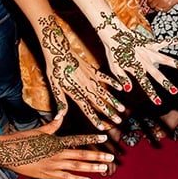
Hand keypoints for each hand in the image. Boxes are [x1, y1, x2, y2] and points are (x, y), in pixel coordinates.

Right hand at [0, 111, 116, 178]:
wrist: (6, 152)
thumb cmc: (22, 140)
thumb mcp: (40, 130)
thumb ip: (54, 124)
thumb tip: (63, 112)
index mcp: (56, 140)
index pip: (78, 139)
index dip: (92, 138)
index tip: (104, 137)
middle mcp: (57, 152)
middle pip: (81, 154)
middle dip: (97, 156)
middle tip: (111, 158)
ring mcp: (53, 164)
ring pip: (76, 166)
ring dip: (91, 167)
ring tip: (104, 168)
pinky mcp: (47, 174)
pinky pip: (66, 177)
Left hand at [39, 15, 125, 129]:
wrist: (59, 51)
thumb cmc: (55, 69)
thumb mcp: (55, 87)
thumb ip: (61, 103)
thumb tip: (60, 117)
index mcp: (76, 93)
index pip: (87, 109)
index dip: (94, 119)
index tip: (101, 127)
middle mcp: (86, 88)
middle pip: (99, 103)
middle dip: (109, 113)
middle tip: (118, 121)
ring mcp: (91, 78)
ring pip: (105, 93)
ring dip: (114, 101)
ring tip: (122, 109)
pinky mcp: (93, 70)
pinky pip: (105, 78)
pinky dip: (113, 83)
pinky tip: (120, 88)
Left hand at [93, 12, 177, 105]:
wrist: (112, 33)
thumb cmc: (113, 52)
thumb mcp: (114, 68)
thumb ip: (122, 78)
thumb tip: (128, 90)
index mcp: (135, 68)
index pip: (145, 84)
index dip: (152, 94)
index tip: (159, 103)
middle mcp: (144, 60)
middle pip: (157, 74)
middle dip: (166, 83)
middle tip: (174, 92)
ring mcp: (148, 51)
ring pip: (165, 59)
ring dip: (176, 64)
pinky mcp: (150, 43)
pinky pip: (164, 42)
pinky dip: (174, 41)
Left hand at [147, 0, 177, 12]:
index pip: (149, 0)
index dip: (149, 1)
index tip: (149, 2)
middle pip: (152, 6)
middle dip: (152, 5)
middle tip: (153, 5)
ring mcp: (164, 3)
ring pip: (157, 9)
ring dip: (157, 8)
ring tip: (159, 6)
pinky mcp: (169, 6)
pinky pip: (163, 10)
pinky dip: (163, 9)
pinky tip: (164, 6)